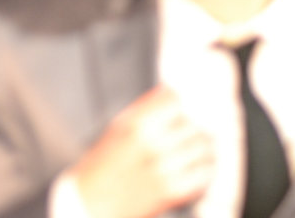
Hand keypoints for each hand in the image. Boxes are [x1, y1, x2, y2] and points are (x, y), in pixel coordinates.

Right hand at [70, 87, 214, 217]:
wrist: (92, 203)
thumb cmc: (102, 165)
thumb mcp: (117, 128)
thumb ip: (143, 109)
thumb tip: (168, 91)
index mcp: (135, 125)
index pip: (175, 101)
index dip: (179, 106)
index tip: (180, 110)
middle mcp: (152, 143)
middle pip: (193, 124)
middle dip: (193, 129)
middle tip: (189, 134)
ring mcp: (164, 168)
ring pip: (202, 149)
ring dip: (202, 149)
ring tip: (194, 152)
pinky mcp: (173, 191)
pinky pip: (203, 174)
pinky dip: (203, 171)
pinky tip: (194, 170)